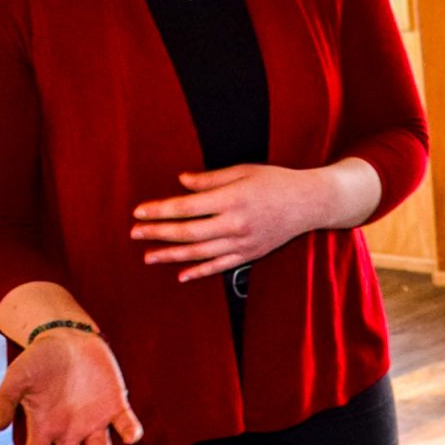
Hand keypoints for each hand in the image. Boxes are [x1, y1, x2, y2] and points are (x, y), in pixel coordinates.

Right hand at [0, 330, 142, 444]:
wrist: (66, 335)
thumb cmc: (39, 359)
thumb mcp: (16, 376)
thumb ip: (5, 400)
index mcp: (44, 426)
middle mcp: (69, 430)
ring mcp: (94, 419)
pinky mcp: (115, 404)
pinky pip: (125, 423)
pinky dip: (130, 431)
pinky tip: (131, 436)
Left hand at [131, 165, 331, 281]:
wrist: (309, 203)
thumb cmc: (276, 181)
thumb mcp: (243, 171)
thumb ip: (211, 180)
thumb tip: (181, 182)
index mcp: (232, 199)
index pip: (187, 207)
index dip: (160, 211)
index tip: (139, 211)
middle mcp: (236, 224)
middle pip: (188, 232)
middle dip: (158, 233)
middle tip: (134, 233)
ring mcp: (243, 242)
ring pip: (200, 253)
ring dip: (171, 255)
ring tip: (148, 257)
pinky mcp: (250, 254)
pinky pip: (220, 266)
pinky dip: (199, 271)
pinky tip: (181, 274)